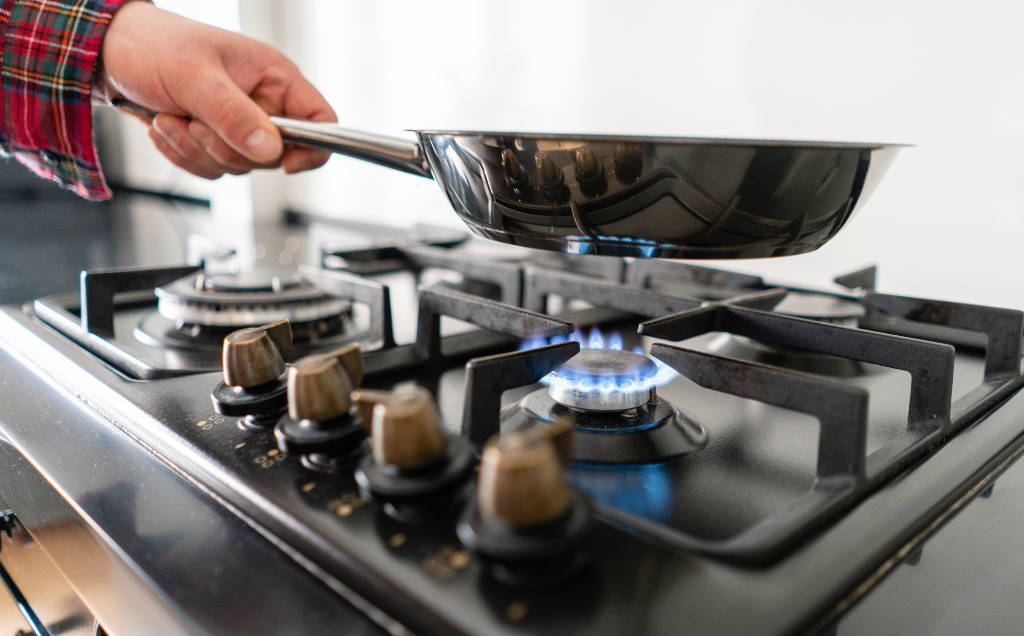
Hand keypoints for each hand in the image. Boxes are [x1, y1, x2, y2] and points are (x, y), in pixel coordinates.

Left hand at [98, 2, 334, 178]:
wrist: (109, 53)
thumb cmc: (153, 45)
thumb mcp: (194, 77)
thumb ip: (234, 115)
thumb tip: (271, 150)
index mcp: (273, 78)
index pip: (320, 120)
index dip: (313, 146)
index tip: (285, 162)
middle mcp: (262, 103)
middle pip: (273, 155)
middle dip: (226, 146)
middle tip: (195, 120)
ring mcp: (238, 125)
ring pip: (239, 166)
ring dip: (197, 150)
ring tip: (171, 118)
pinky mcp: (214, 142)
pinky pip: (212, 170)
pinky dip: (184, 156)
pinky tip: (166, 126)